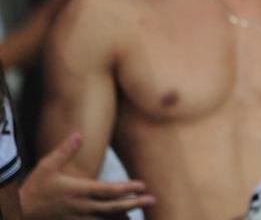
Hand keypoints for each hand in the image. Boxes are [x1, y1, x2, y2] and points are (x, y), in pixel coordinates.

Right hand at [19, 132, 154, 218]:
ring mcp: (79, 217)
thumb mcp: (47, 166)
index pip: (108, 190)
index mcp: (79, 190)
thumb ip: (65, 150)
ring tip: (142, 209)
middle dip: (134, 203)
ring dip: (125, 213)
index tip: (142, 185)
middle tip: (152, 199)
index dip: (127, 188)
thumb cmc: (36, 187)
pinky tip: (122, 218)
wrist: (22, 211)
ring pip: (107, 217)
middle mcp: (82, 206)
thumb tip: (78, 134)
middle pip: (113, 206)